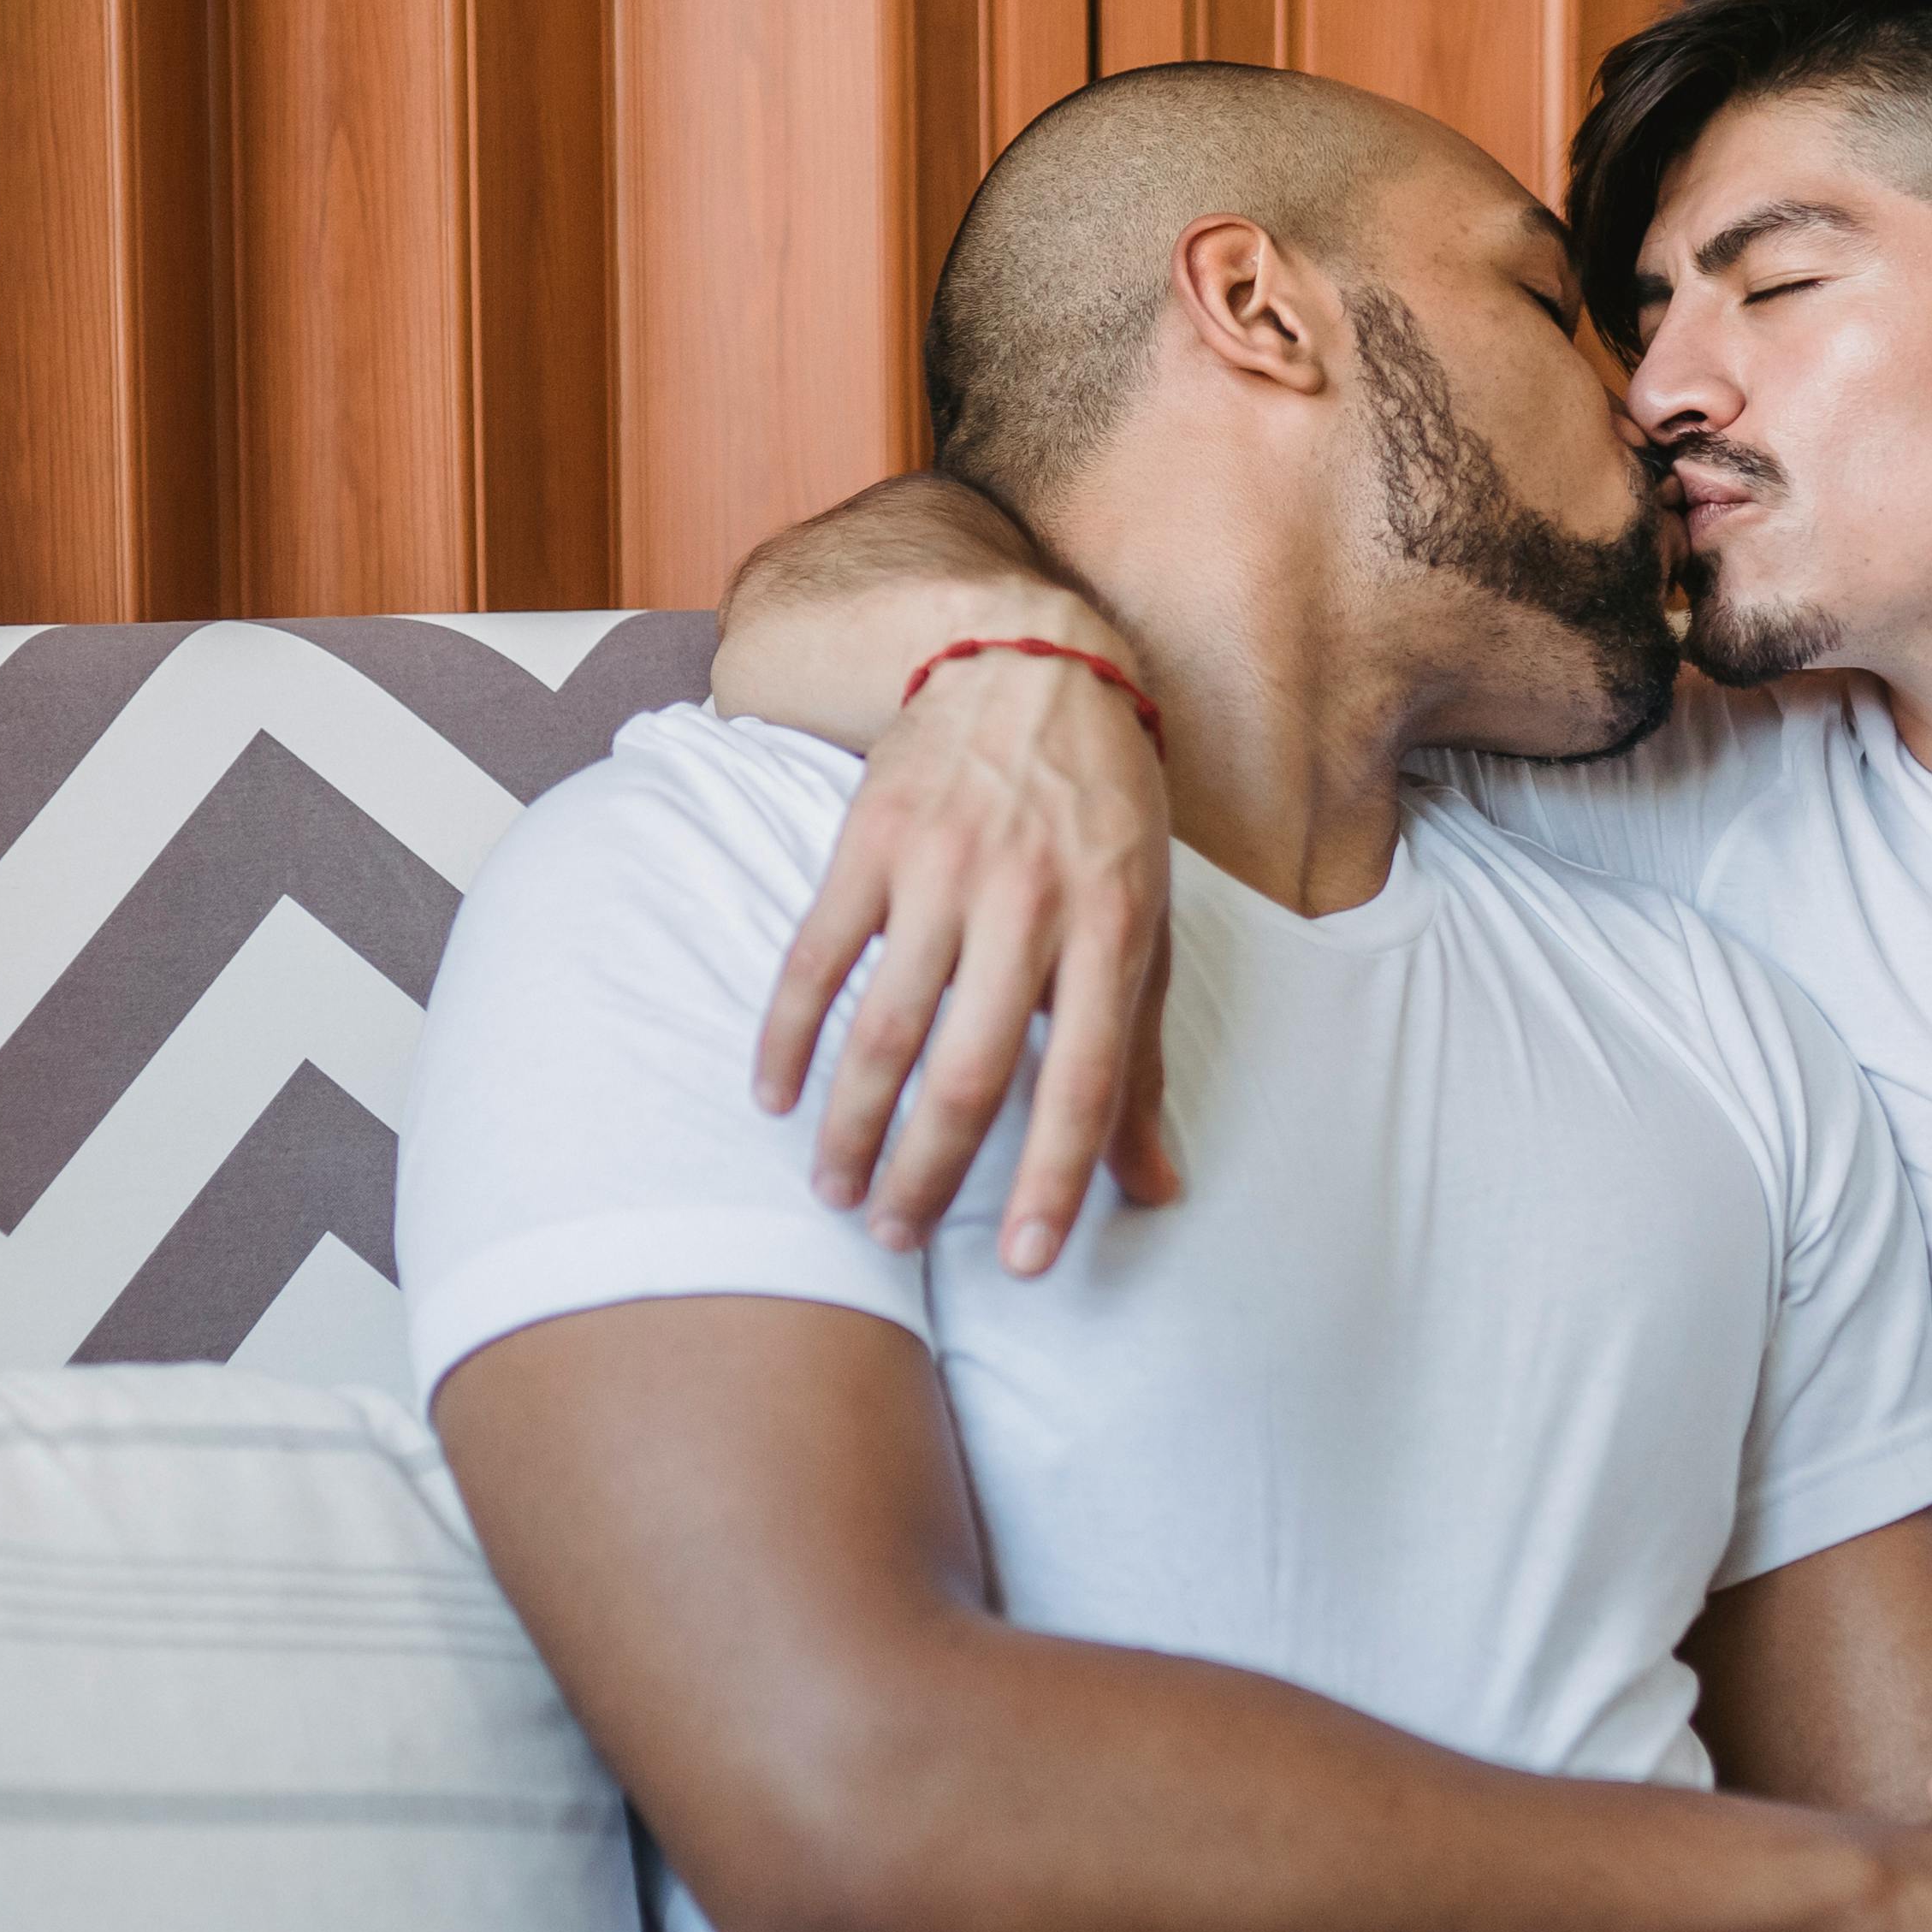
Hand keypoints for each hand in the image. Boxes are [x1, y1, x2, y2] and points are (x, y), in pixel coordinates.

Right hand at [750, 642, 1180, 1274]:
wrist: (1033, 666)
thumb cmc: (1103, 814)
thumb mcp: (1146, 926)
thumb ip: (1139, 1062)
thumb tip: (1157, 1189)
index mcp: (1109, 930)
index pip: (1083, 1082)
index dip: (1055, 1181)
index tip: (1027, 1264)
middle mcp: (1027, 903)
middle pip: (968, 1072)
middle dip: (929, 1173)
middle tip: (898, 1236)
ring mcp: (941, 870)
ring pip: (884, 1028)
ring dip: (852, 1124)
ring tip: (835, 1189)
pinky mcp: (869, 841)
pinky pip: (816, 957)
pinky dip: (787, 1034)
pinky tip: (773, 1096)